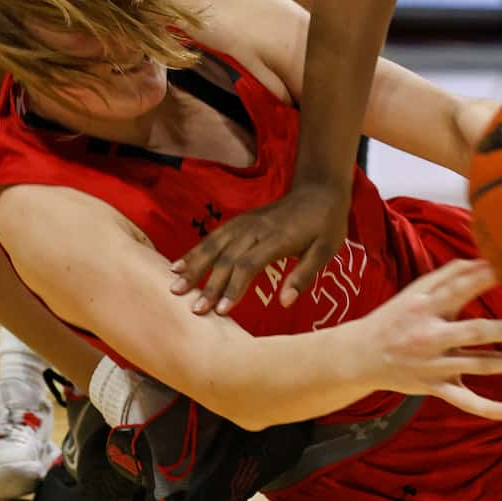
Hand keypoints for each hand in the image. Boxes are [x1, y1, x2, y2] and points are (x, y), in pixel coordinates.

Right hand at [171, 180, 350, 316]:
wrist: (319, 189)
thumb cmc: (325, 224)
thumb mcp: (326, 249)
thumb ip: (305, 275)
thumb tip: (285, 302)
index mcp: (278, 237)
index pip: (249, 264)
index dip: (234, 287)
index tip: (222, 311)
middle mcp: (256, 228)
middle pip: (227, 257)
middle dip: (209, 284)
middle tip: (194, 309)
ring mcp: (245, 222)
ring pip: (214, 244)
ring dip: (194, 265)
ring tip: (175, 286)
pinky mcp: (240, 221)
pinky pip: (213, 236)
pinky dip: (195, 251)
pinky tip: (179, 265)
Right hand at [351, 259, 501, 421]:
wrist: (362, 355)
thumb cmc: (394, 317)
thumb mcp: (414, 292)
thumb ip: (447, 275)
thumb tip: (481, 260)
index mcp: (426, 307)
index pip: (460, 290)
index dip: (487, 280)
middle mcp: (431, 336)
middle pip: (477, 332)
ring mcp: (434, 365)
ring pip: (479, 365)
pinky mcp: (435, 387)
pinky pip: (464, 400)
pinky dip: (487, 409)